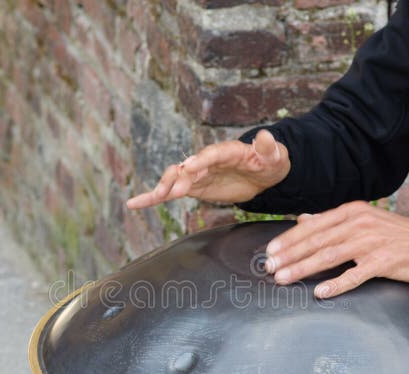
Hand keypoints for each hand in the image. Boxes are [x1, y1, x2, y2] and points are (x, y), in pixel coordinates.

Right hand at [126, 129, 289, 208]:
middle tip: (173, 190)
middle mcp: (207, 160)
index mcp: (227, 151)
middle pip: (188, 166)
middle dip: (180, 177)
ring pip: (175, 179)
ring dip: (165, 187)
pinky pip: (170, 193)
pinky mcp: (193, 187)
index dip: (200, 160)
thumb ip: (268, 148)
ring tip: (155, 197)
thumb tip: (266, 136)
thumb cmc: (270, 161)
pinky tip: (134, 204)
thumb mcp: (274, 155)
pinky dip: (152, 198)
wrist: (262, 173)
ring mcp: (197, 174)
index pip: (212, 154)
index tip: (190, 167)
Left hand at [264, 201, 408, 297]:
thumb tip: (303, 219)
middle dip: (289, 255)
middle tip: (269, 267)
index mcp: (351, 212)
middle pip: (316, 241)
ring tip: (284, 278)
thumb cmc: (395, 235)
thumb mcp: (363, 219)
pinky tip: (320, 292)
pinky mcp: (383, 262)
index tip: (270, 250)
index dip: (289, 238)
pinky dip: (336, 284)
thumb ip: (332, 221)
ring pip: (329, 256)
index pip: (313, 225)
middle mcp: (359, 224)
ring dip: (303, 268)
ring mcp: (371, 242)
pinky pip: (355, 275)